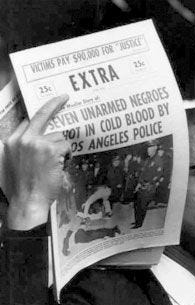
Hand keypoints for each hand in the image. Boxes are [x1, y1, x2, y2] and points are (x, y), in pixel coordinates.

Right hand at [5, 94, 70, 228]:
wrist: (27, 202)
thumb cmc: (23, 188)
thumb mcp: (14, 164)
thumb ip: (23, 149)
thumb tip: (38, 140)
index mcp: (12, 141)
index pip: (28, 121)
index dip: (39, 116)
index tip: (47, 107)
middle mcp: (23, 138)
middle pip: (42, 115)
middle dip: (54, 104)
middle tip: (64, 97)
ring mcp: (37, 143)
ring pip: (58, 138)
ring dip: (62, 150)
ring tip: (56, 166)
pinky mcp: (50, 150)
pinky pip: (66, 147)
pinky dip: (67, 157)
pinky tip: (61, 166)